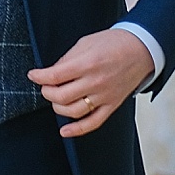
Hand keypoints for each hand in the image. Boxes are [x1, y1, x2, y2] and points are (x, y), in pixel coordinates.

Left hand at [28, 28, 153, 137]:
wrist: (141, 50)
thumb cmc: (113, 43)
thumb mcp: (85, 43)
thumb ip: (68, 59)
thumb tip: (52, 72)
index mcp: (87, 63)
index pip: (55, 75)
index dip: (39, 76)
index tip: (33, 75)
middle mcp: (95, 82)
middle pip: (61, 96)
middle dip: (46, 92)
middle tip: (45, 86)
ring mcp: (104, 96)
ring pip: (73, 111)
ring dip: (57, 107)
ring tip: (55, 99)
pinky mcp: (112, 105)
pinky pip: (93, 123)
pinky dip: (77, 130)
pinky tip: (64, 131)